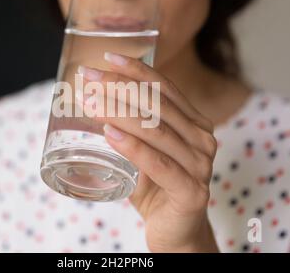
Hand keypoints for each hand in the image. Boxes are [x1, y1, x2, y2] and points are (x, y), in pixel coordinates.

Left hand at [77, 52, 218, 252]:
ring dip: (119, 112)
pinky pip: (158, 164)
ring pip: (156, 130)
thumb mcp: (146, 150)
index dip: (137, 70)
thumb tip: (92, 100)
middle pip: (157, 105)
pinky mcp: (192, 192)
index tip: (107, 58)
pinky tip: (109, 134)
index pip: (165, 89)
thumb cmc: (156, 187)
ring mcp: (201, 165)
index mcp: (195, 123)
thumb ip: (132, 128)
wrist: (176, 232)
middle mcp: (203, 139)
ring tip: (89, 102)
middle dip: (119, 87)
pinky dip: (132, 147)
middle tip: (86, 77)